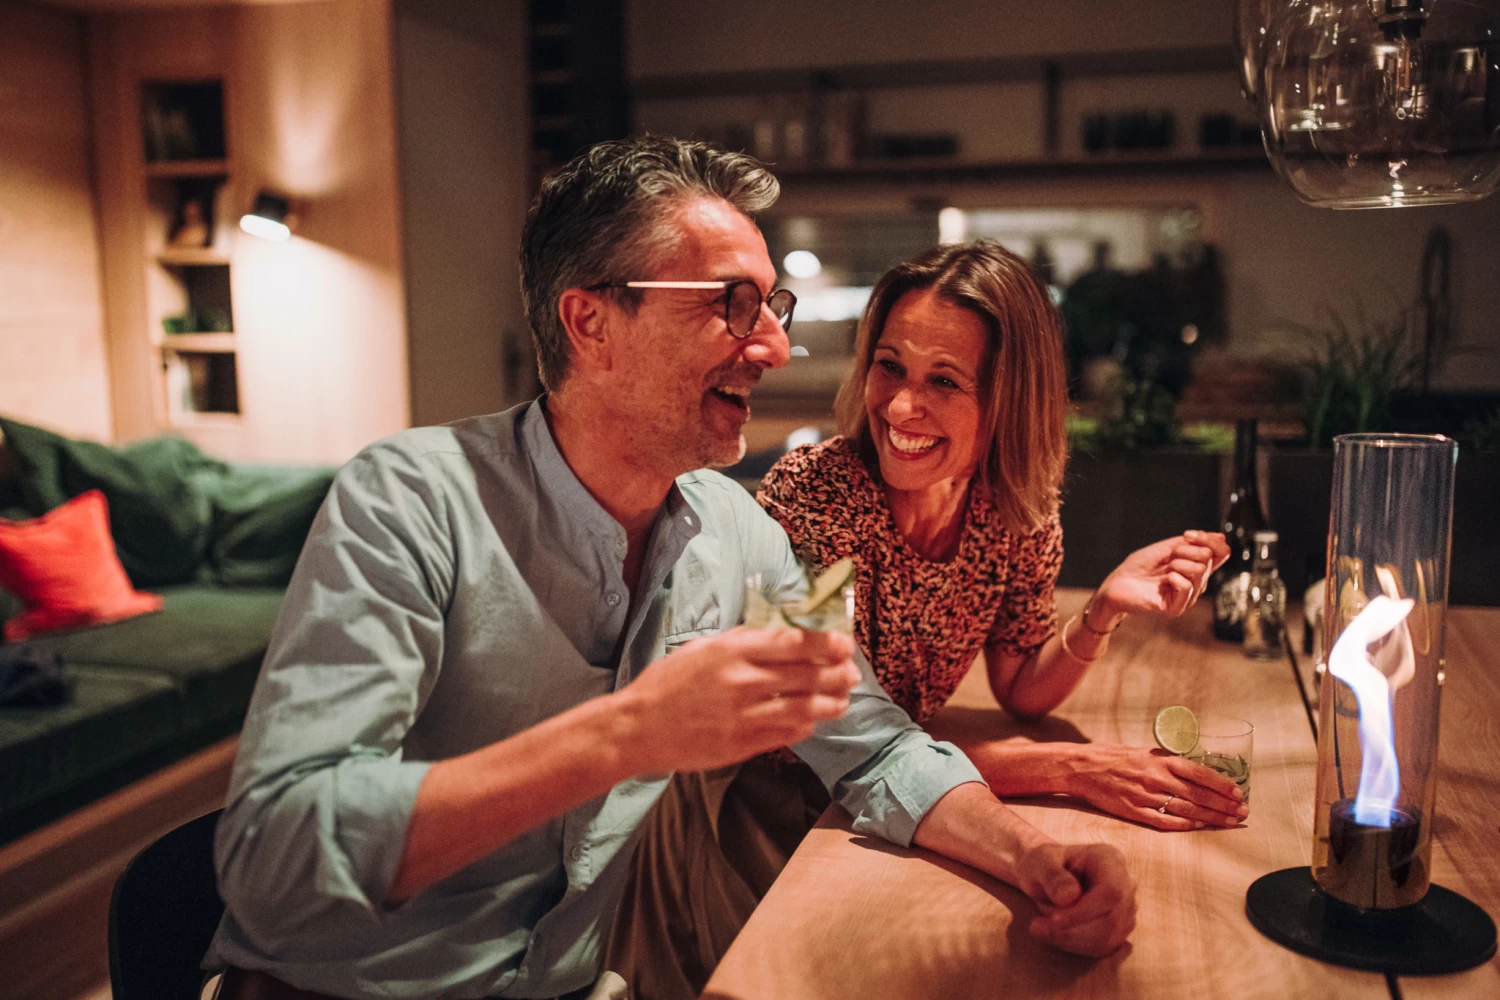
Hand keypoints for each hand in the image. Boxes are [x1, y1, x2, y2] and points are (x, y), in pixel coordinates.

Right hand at [619, 627, 860, 773]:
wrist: (638, 728)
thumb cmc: (668, 683)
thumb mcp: (702, 649)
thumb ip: (741, 640)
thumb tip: (780, 629)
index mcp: (732, 652)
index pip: (794, 642)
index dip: (826, 642)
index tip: (844, 643)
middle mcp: (742, 682)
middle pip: (807, 675)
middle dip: (838, 673)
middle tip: (853, 672)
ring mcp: (744, 716)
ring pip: (804, 709)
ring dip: (830, 703)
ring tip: (842, 700)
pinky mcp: (742, 745)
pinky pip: (786, 734)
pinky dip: (805, 726)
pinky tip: (812, 721)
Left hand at [1016, 843, 1135, 956]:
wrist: (1047, 875)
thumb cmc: (1043, 864)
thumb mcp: (1039, 861)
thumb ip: (1052, 875)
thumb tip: (1069, 896)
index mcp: (1110, 859)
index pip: (1110, 892)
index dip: (1084, 912)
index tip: (1053, 921)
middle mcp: (1126, 883)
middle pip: (1111, 919)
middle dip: (1073, 930)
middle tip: (1037, 928)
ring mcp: (1126, 908)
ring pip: (1108, 937)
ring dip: (1072, 940)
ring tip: (1041, 929)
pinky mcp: (1119, 928)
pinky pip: (1104, 947)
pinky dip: (1077, 946)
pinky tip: (1056, 935)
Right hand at [1063, 744, 1247, 829]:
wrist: (1083, 766)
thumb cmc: (1115, 756)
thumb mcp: (1144, 752)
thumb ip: (1168, 762)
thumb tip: (1195, 771)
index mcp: (1160, 760)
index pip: (1199, 773)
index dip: (1221, 785)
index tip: (1238, 793)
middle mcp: (1156, 778)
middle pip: (1198, 794)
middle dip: (1224, 805)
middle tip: (1243, 813)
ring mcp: (1145, 796)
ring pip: (1186, 809)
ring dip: (1211, 818)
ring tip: (1229, 823)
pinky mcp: (1134, 811)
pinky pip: (1165, 821)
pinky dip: (1185, 825)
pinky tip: (1200, 827)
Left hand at [1093, 530, 1231, 623]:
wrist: (1117, 583)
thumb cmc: (1139, 566)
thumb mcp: (1167, 548)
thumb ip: (1193, 543)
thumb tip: (1222, 538)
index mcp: (1196, 567)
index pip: (1221, 553)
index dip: (1209, 540)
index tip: (1188, 535)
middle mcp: (1197, 583)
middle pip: (1208, 558)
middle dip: (1185, 550)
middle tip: (1168, 557)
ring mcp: (1188, 597)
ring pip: (1199, 570)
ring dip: (1176, 563)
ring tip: (1163, 571)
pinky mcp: (1176, 608)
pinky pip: (1186, 586)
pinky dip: (1173, 577)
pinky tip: (1163, 581)